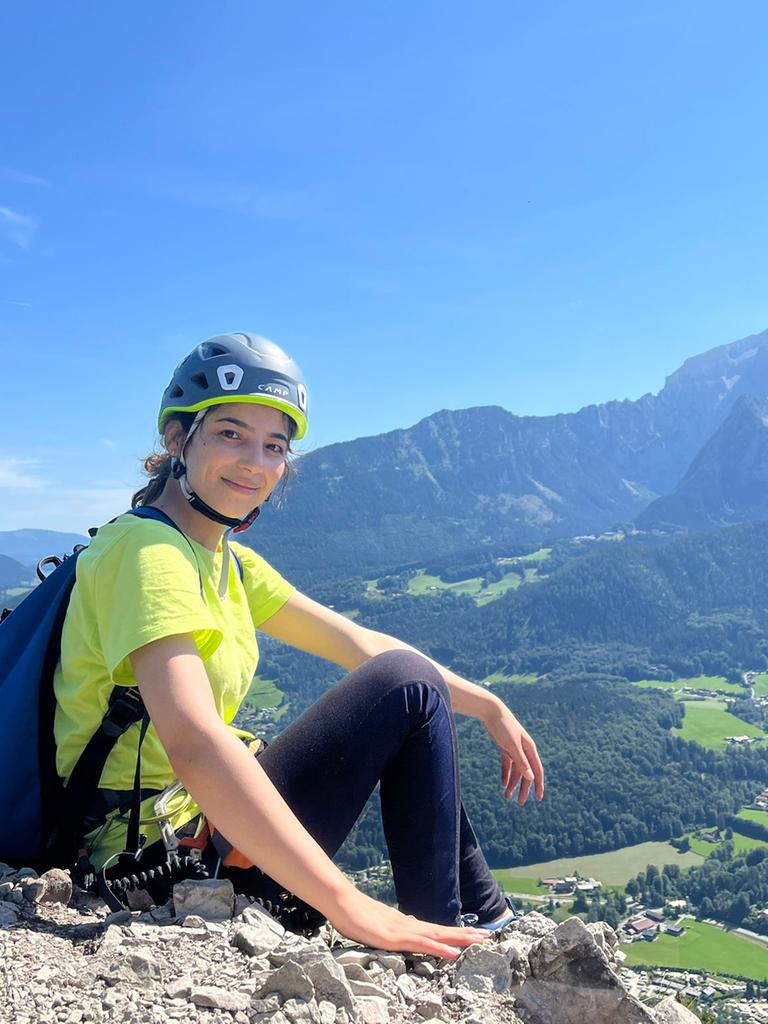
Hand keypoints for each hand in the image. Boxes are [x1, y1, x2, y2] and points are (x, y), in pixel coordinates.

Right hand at [329, 889, 488, 958]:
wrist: (342, 901)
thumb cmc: (357, 915)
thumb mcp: (379, 927)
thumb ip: (395, 930)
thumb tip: (410, 932)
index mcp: (406, 925)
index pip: (436, 930)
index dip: (456, 933)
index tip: (475, 935)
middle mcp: (409, 925)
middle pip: (443, 931)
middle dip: (466, 935)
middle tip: (488, 937)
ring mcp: (403, 930)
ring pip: (437, 936)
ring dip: (460, 939)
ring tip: (479, 942)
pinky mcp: (394, 937)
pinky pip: (421, 944)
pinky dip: (439, 948)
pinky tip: (453, 952)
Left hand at [484, 703, 543, 804]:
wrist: (491, 711)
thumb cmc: (504, 726)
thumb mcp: (512, 745)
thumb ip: (521, 762)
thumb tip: (531, 778)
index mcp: (530, 749)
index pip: (537, 771)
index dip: (539, 785)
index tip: (538, 799)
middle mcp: (524, 750)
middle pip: (526, 773)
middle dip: (523, 788)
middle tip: (519, 802)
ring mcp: (514, 749)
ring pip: (515, 770)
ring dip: (512, 783)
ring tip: (506, 797)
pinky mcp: (504, 747)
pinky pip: (507, 765)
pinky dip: (505, 774)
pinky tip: (503, 784)